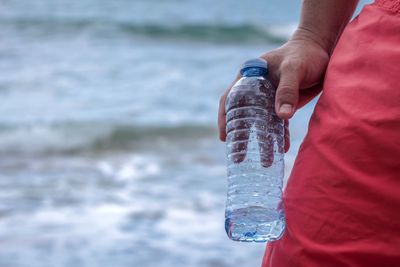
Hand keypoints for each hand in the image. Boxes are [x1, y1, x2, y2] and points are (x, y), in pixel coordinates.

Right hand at [218, 32, 329, 151]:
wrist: (323, 49)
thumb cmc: (305, 54)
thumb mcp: (294, 69)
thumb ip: (287, 90)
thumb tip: (282, 117)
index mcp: (250, 76)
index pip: (231, 98)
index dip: (225, 118)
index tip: (224, 137)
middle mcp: (256, 88)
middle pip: (243, 114)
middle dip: (241, 136)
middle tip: (238, 157)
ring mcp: (269, 97)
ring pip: (261, 122)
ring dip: (261, 141)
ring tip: (264, 162)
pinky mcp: (283, 104)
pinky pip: (277, 123)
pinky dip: (278, 135)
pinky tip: (281, 149)